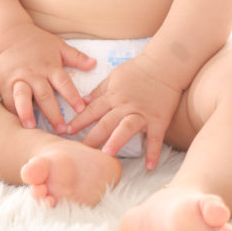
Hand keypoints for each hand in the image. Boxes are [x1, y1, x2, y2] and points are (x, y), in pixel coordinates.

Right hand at [0, 24, 95, 132]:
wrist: (8, 34)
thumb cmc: (37, 41)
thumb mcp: (58, 45)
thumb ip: (76, 57)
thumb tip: (95, 64)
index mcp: (50, 66)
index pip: (63, 82)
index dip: (72, 96)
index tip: (81, 109)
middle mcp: (34, 74)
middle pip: (44, 95)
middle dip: (53, 113)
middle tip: (61, 129)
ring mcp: (18, 80)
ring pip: (22, 97)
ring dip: (27, 112)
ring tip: (31, 127)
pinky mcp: (5, 84)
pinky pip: (9, 100)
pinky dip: (13, 112)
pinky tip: (17, 124)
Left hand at [66, 53, 181, 168]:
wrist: (165, 63)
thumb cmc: (138, 69)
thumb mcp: (114, 75)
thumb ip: (99, 91)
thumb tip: (83, 102)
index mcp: (113, 95)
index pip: (92, 110)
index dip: (79, 121)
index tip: (67, 131)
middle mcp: (125, 106)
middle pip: (105, 122)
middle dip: (92, 136)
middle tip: (80, 151)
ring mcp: (142, 113)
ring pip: (127, 128)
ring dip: (117, 140)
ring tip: (107, 154)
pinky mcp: (159, 120)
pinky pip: (155, 138)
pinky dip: (153, 152)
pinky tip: (149, 167)